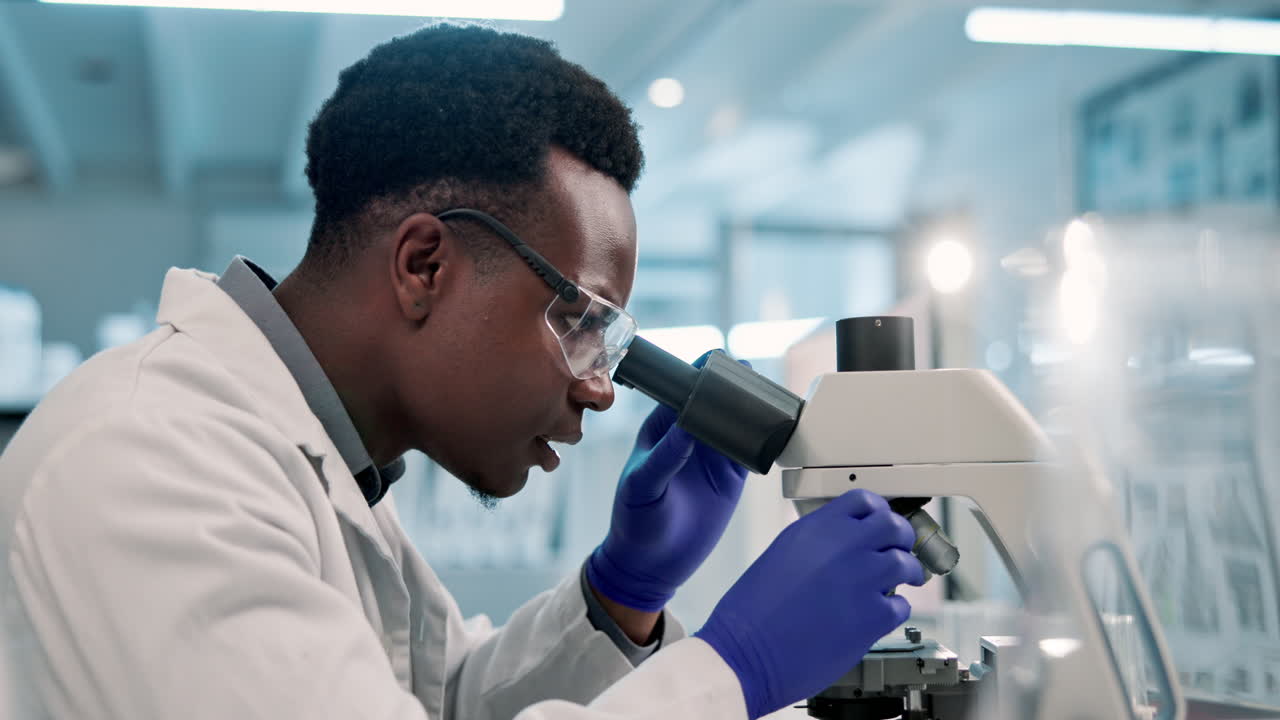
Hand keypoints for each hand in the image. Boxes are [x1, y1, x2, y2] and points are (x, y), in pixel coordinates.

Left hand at [586, 352, 750, 611]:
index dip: (699, 374)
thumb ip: (665, 456)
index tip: (717, 360)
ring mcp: (711, 456)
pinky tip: (777, 432)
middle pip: (715, 401)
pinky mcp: (730, 478)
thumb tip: (687, 426)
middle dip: (733, 388)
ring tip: (771, 399)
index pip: (683, 391)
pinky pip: (751, 451)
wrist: (651, 565)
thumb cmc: (635, 520)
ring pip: (736, 423)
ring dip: (752, 411)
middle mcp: (689, 437)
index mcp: (662, 429)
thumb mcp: (644, 486)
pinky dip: (764, 441)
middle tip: (752, 377)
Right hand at [694, 489, 924, 719]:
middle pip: (894, 525)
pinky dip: (896, 609)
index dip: (880, 511)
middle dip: (902, 538)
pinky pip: (901, 605)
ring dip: (908, 572)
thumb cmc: (754, 611)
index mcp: (815, 529)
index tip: (883, 521)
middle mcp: (842, 548)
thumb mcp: (782, 555)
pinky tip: (883, 613)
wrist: (747, 651)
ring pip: (905, 562)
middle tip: (901, 549)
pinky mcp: (871, 617)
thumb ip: (818, 543)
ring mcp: (860, 581)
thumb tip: (846, 543)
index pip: (864, 501)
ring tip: (904, 581)